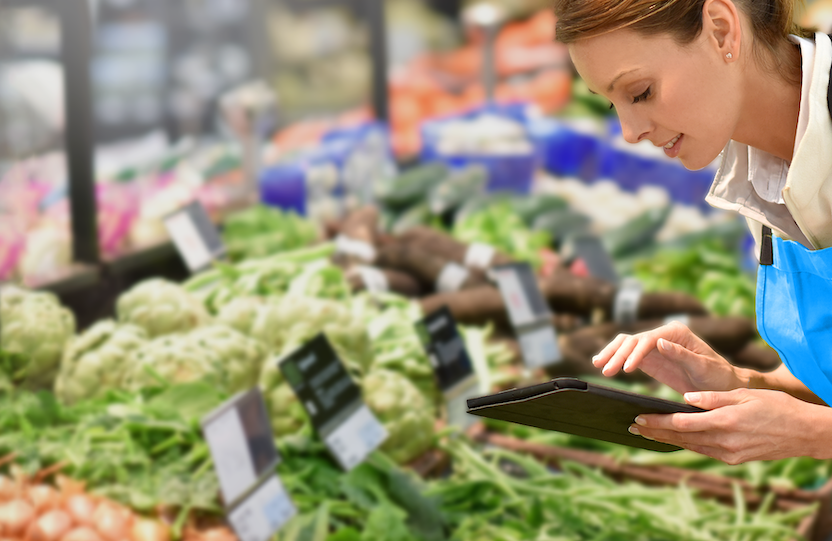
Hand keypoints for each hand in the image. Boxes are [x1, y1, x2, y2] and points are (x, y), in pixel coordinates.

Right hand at [592, 321, 746, 393]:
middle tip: (605, 369)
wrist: (722, 387)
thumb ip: (681, 355)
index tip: (627, 369)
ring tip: (598, 365)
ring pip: (625, 344)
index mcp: (676, 333)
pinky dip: (614, 358)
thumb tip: (659, 342)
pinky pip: (627, 355)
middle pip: (632, 339)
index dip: (635, 353)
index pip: (649, 339)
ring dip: (611, 353)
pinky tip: (602, 364)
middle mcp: (662, 335)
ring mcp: (654, 346)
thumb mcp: (703, 367)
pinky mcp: (649, 358)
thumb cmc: (718, 377)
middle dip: (617, 353)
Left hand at [629, 388, 831, 462]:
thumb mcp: (743, 395)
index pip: (681, 423)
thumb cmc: (775, 406)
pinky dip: (687, 444)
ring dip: (667, 439)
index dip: (657, 421)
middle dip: (655, 432)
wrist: (804, 432)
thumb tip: (685, 399)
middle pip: (681, 437)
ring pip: (690, 446)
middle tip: (632, 426)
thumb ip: (712, 397)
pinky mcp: (735, 460)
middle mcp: (724, 442)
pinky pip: (704, 451)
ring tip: (646, 433)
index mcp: (724, 422)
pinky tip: (674, 438)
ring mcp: (729, 454)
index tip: (639, 417)